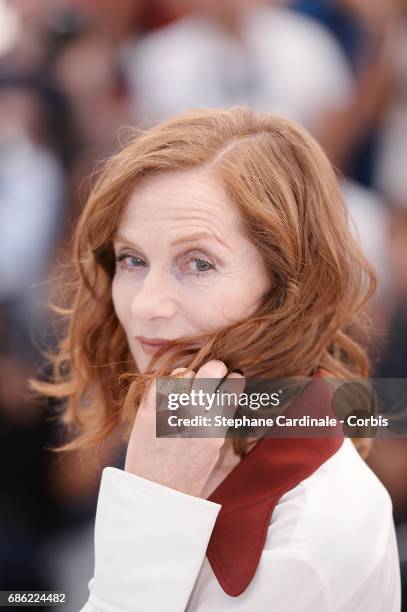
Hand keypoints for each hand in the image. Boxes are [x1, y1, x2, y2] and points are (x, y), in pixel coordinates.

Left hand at [124, 360, 244, 496]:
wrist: (154, 494)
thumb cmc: (187, 475)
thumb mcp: (214, 451)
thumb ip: (219, 421)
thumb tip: (226, 391)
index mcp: (214, 431)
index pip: (231, 389)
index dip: (234, 378)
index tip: (234, 376)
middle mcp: (193, 419)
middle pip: (211, 372)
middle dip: (217, 367)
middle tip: (216, 369)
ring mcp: (168, 414)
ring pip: (185, 374)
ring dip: (190, 375)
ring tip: (191, 382)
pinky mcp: (147, 413)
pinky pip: (159, 382)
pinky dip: (168, 380)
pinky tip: (173, 386)